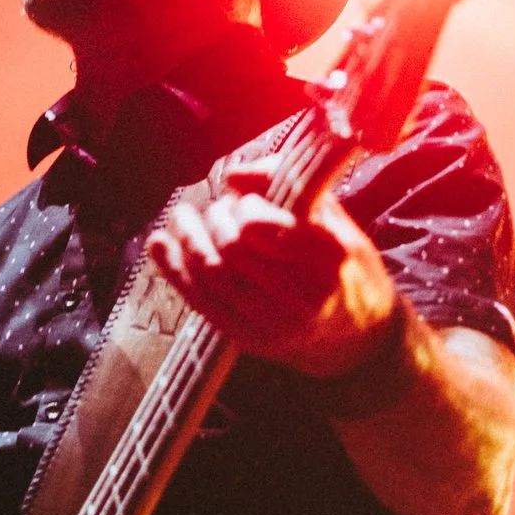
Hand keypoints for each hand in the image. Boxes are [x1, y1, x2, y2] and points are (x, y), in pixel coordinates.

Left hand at [146, 155, 397, 377]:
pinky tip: (159, 243)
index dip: (243, 207)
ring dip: (188, 238)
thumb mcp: (331, 215)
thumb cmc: (342, 263)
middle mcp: (301, 296)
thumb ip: (286, 183)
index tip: (245, 201)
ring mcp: (271, 323)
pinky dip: (173, 269)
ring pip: (209, 273)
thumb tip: (234, 175)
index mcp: (328, 257)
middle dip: (215, 219)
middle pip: (229, 247)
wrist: (354, 335)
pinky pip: (198, 300)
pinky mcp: (247, 339)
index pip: (258, 225)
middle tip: (219, 209)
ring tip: (184, 217)